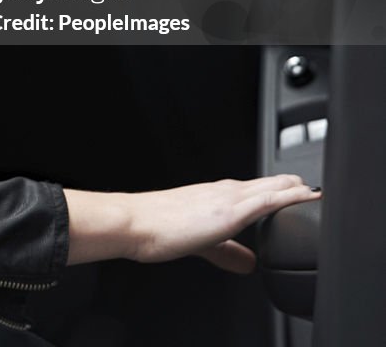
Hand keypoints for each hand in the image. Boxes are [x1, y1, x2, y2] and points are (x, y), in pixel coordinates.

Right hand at [64, 174, 320, 273]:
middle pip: (263, 184)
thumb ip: (224, 252)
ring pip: (268, 187)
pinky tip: (300, 196)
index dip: (271, 191)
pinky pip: (266, 200)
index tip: (289, 191)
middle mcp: (221, 192)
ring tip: (312, 187)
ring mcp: (226, 198)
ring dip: (291, 187)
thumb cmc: (154, 228)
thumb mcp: (199, 244)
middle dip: (287, 185)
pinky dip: (286, 196)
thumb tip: (246, 262)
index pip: (250, 191)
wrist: (135, 221)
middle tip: (309, 186)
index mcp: (212, 197)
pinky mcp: (229, 210)